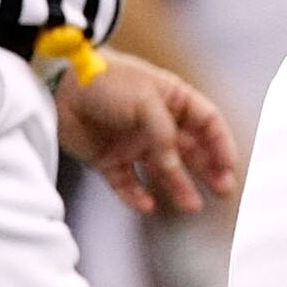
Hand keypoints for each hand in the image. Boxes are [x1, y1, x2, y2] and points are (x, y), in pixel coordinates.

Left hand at [57, 52, 239, 215]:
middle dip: (208, 169)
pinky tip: (149, 205)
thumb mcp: (145, 101)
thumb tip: (175, 168)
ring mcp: (133, 141)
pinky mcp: (109, 159)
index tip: (229, 166)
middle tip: (223, 190)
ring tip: (192, 206)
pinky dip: (138, 196)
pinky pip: (128, 183)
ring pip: (163, 170)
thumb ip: (165, 137)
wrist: (57, 83)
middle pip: (190, 149)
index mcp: (171, 98)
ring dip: (178, 186)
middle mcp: (156, 122)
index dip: (220, 143)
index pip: (207, 121)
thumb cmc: (106, 81)